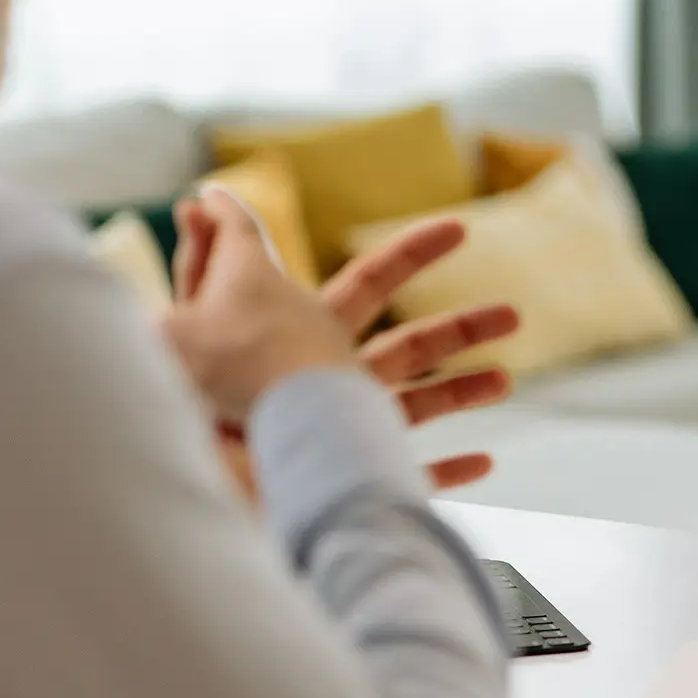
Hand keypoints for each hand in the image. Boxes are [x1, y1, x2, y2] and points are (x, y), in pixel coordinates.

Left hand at [172, 200, 517, 493]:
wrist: (184, 497)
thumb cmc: (182, 413)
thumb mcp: (188, 324)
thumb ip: (206, 263)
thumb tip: (203, 200)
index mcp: (306, 338)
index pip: (367, 285)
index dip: (413, 256)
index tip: (461, 229)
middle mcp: (330, 384)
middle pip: (407, 347)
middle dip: (461, 327)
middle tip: (515, 312)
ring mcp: (340, 436)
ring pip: (415, 410)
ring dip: (462, 393)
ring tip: (505, 380)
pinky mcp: (338, 486)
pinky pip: (401, 481)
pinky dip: (446, 472)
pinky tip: (483, 460)